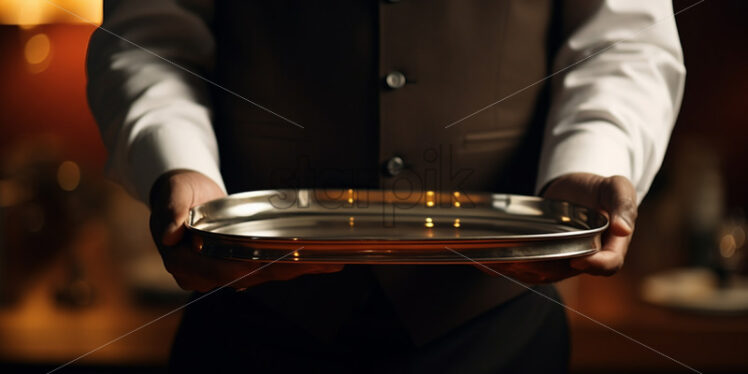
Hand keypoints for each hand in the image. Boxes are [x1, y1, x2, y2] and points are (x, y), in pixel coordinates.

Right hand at [149, 170, 342, 291]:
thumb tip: (167, 235)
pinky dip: (293, 264)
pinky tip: (321, 262)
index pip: (215, 271)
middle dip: (282, 270)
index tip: (259, 268)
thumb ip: (170, 213)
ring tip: (329, 263)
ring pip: (263, 274)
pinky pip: (269, 267)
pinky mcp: (241, 264)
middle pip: (248, 275)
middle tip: (314, 262)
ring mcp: (225, 270)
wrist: (184, 194)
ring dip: (296, 269)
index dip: (237, 270)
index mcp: (183, 262)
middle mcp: (205, 273)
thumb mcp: (171, 196)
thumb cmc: (176, 192)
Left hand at [479, 173, 636, 282]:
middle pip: (570, 273)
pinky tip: (490, 262)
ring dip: (524, 271)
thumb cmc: (598, 188)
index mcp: (611, 245)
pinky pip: (530, 267)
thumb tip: (623, 229)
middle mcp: (588, 257)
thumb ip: (623, 203)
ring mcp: (565, 259)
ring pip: (546, 274)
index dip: (595, 266)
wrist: (576, 187)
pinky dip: (511, 267)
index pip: (608, 265)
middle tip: (526, 260)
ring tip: (504, 261)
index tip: (578, 258)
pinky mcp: (545, 256)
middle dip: (547, 269)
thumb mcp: (616, 187)